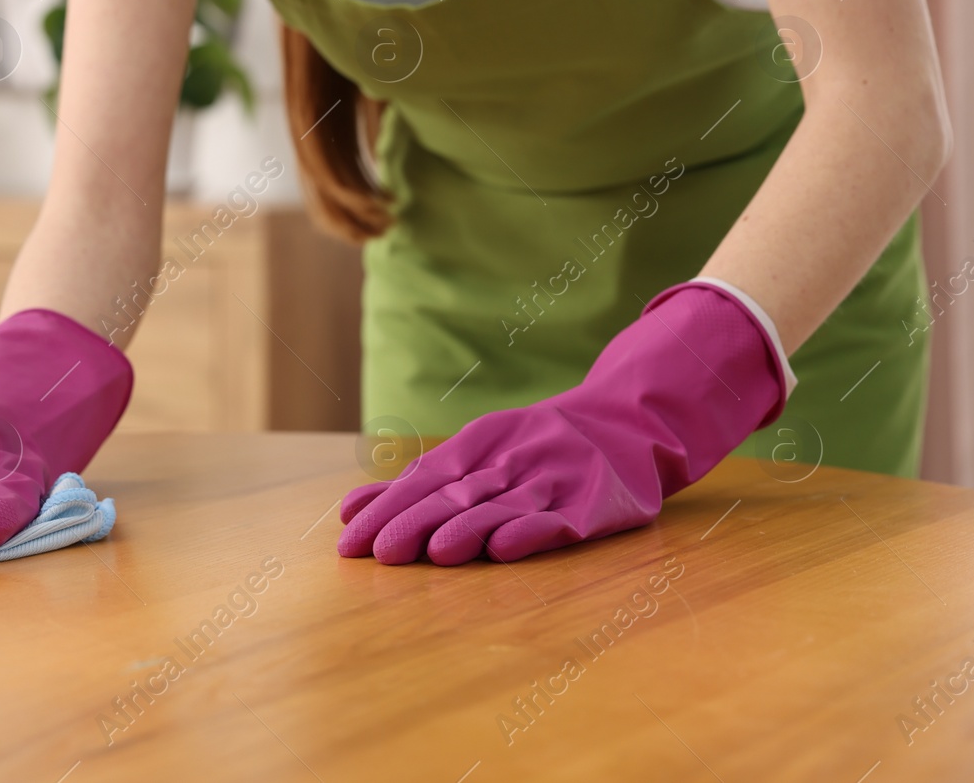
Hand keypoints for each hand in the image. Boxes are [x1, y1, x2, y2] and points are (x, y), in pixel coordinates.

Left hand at [338, 282, 790, 565]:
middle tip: (380, 551)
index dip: (386, 508)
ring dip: (469, 527)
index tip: (349, 540)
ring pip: (504, 505)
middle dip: (415, 521)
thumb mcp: (475, 453)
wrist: (625, 423)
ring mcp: (553, 478)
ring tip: (435, 551)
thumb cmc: (533, 447)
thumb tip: (348, 510)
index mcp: (479, 442)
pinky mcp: (593, 504)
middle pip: (457, 492)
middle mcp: (512, 457)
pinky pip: (560, 519)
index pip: (423, 477)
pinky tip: (506, 549)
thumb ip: (415, 485)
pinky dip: (532, 532)